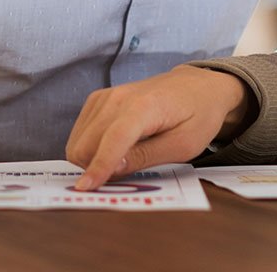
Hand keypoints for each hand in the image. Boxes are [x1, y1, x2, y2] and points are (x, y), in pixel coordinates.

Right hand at [65, 66, 254, 191]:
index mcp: (145, 106)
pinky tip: (110, 150)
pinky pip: (81, 130)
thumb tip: (114, 168)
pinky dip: (89, 146)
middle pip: (87, 142)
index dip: (99, 165)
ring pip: (79, 139)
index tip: (85, 189)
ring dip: (90, 159)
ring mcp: (106, 95)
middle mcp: (119, 97)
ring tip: (119, 163)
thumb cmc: (197, 116)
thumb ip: (147, 156)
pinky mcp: (99, 99)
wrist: (195, 86)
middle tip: (119, 179)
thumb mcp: (183, 145)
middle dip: (94, 167)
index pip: (115, 138)